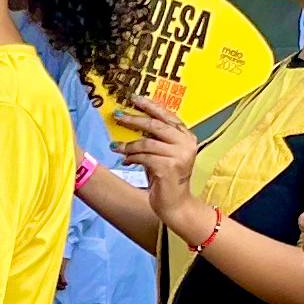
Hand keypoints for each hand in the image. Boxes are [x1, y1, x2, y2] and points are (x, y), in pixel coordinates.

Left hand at [118, 87, 211, 244]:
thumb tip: (131, 120)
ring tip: (116, 147)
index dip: (150, 106)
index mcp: (187, 136)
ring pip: (147, 143)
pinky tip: (125, 160)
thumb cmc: (166, 178)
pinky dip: (131, 157)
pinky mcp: (169, 167)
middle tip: (118, 115)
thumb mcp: (162, 153)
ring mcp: (179, 156)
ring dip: (128, 145)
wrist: (175, 205)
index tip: (134, 99)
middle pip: (155, 125)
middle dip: (134, 119)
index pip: (167, 115)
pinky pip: (144, 157)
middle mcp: (186, 143)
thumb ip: (154, 137)